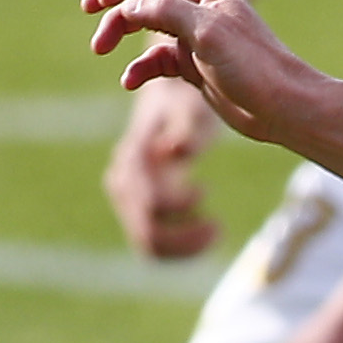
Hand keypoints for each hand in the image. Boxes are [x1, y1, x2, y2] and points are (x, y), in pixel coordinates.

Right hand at [84, 0, 329, 148]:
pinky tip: (129, 81)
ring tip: (102, 51)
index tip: (100, 2)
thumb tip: (130, 6)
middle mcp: (198, 7)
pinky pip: (157, 60)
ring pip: (146, 26)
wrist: (283, 108)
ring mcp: (195, 37)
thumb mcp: (207, 31)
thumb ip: (167, 10)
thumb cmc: (253, 66)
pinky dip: (140, 68)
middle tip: (94, 22)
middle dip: (115, 7)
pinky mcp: (194, 66)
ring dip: (120, 34)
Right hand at [106, 81, 216, 261]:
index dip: (179, 211)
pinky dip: (181, 241)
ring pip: (149, 243)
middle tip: (218, 228)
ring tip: (216, 228)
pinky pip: (155, 239)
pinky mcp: (140, 207)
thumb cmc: (185, 103)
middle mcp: (123, 183)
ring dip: (183, 244)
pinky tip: (208, 223)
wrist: (166, 98)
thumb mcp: (191, 110)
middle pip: (146, 232)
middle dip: (183, 238)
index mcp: (133, 160)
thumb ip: (186, 131)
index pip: (148, 203)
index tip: (207, 194)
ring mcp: (129, 199)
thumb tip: (176, 152)